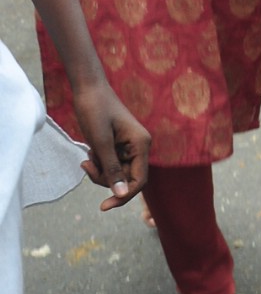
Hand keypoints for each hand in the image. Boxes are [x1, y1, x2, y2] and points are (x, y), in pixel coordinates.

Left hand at [71, 79, 150, 210]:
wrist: (87, 88)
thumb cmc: (95, 110)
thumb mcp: (100, 142)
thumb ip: (111, 169)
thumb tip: (121, 194)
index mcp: (141, 144)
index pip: (139, 181)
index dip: (123, 196)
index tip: (104, 206)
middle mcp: (139, 146)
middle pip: (126, 178)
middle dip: (105, 179)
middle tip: (86, 167)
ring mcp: (129, 146)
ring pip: (117, 173)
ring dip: (100, 171)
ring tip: (86, 158)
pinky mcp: (118, 145)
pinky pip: (111, 164)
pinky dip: (99, 163)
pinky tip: (90, 152)